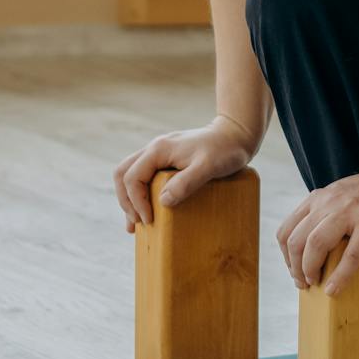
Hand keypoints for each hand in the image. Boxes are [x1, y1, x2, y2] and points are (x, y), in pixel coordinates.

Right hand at [113, 115, 255, 229]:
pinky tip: (146, 209)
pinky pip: (143, 176)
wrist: (236, 135)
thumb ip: (186, 183)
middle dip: (126, 200)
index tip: (149, 220)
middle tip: (138, 223)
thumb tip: (162, 202)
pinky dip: (138, 193)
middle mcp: (154, 149)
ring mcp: (160, 153)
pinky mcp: (167, 160)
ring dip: (129, 198)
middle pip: (123, 174)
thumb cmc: (225, 150)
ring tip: (136, 223)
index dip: (136, 202)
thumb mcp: (208, 167)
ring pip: (130, 174)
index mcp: (159, 149)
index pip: (133, 177)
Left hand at [277, 164, 358, 298]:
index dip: (286, 258)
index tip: (295, 271)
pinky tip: (335, 289)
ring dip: (310, 271)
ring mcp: (351, 211)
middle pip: (297, 240)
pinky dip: (339, 276)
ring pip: (315, 245)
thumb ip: (324, 212)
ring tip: (317, 284)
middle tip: (305, 283)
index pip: (287, 231)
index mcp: (320, 198)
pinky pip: (350, 255)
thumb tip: (309, 248)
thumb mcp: (340, 195)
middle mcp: (330, 202)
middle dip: (296, 269)